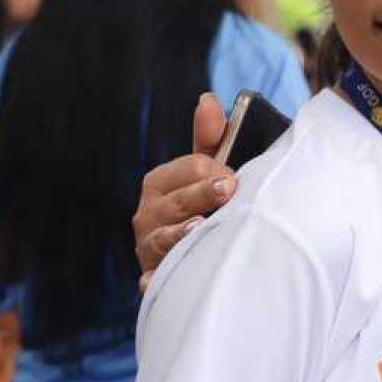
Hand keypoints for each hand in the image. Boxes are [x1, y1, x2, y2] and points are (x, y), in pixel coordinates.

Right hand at [133, 93, 233, 286]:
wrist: (198, 257)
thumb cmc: (203, 207)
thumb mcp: (205, 172)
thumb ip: (210, 140)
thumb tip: (207, 100)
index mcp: (160, 183)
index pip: (187, 168)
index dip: (212, 170)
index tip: (233, 177)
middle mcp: (148, 214)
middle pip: (177, 202)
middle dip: (203, 194)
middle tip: (229, 188)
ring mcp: (149, 248)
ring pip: (162, 239)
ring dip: (179, 234)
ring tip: (198, 228)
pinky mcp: (153, 278)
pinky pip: (152, 281)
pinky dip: (154, 281)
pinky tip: (157, 280)